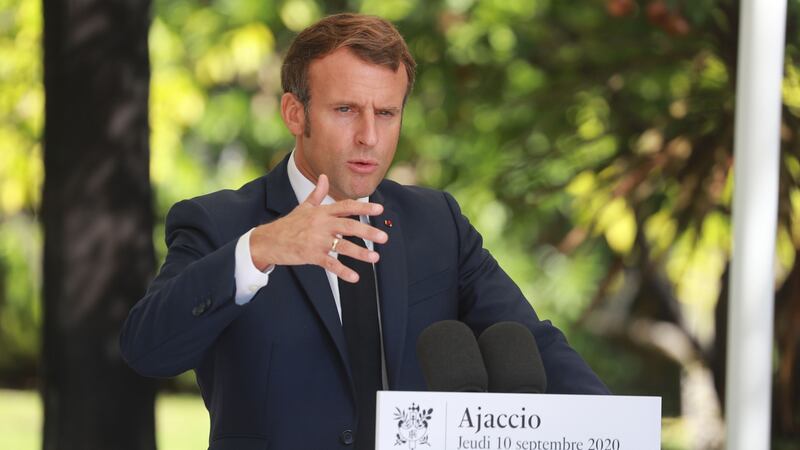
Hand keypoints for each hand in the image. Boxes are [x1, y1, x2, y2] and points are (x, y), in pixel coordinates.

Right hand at [249, 174, 388, 282]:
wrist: (268, 241)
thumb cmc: (288, 224)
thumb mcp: (303, 207)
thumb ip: (317, 194)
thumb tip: (324, 177)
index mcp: (321, 212)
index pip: (346, 206)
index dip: (363, 208)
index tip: (380, 210)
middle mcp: (321, 224)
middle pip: (349, 226)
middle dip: (368, 232)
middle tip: (384, 238)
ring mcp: (316, 240)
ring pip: (342, 246)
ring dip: (360, 253)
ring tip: (375, 258)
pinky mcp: (311, 255)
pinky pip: (330, 264)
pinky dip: (343, 271)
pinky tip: (355, 277)